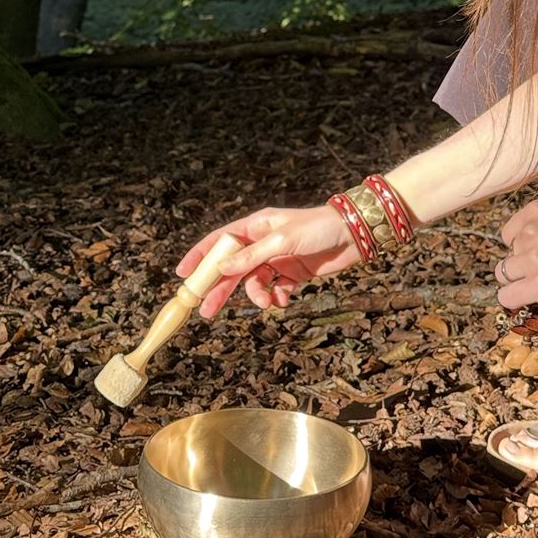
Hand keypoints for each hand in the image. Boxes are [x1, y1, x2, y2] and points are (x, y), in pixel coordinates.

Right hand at [176, 204, 360, 318]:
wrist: (355, 234)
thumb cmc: (318, 228)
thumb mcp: (282, 240)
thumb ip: (252, 256)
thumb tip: (223, 268)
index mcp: (255, 226)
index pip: (219, 242)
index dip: (200, 257)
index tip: (182, 275)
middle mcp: (263, 242)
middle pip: (233, 268)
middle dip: (220, 289)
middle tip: (206, 311)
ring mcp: (277, 259)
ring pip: (254, 283)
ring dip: (256, 296)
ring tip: (266, 304)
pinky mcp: (292, 273)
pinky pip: (274, 290)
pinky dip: (276, 298)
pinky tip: (283, 300)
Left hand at [494, 197, 537, 310]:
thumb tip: (517, 251)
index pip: (508, 234)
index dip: (523, 248)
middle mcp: (531, 229)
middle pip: (507, 255)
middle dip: (523, 265)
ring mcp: (534, 255)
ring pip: (504, 274)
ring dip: (521, 282)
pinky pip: (507, 296)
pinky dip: (516, 300)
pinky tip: (534, 297)